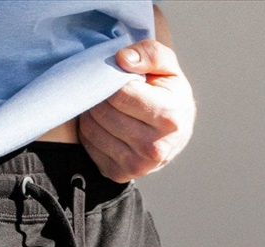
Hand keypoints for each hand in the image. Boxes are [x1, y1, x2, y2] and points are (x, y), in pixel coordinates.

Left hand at [77, 40, 196, 182]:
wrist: (176, 136)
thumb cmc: (170, 96)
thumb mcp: (169, 68)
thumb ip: (150, 54)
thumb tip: (122, 59)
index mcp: (169, 117)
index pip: (121, 94)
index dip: (113, 80)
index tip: (118, 78)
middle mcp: (153, 147)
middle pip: (104, 112)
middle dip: (101, 96)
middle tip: (108, 90)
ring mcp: (135, 165)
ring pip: (92, 129)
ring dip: (92, 112)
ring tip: (107, 106)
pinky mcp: (118, 174)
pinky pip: (88, 145)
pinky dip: (91, 131)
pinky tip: (105, 124)